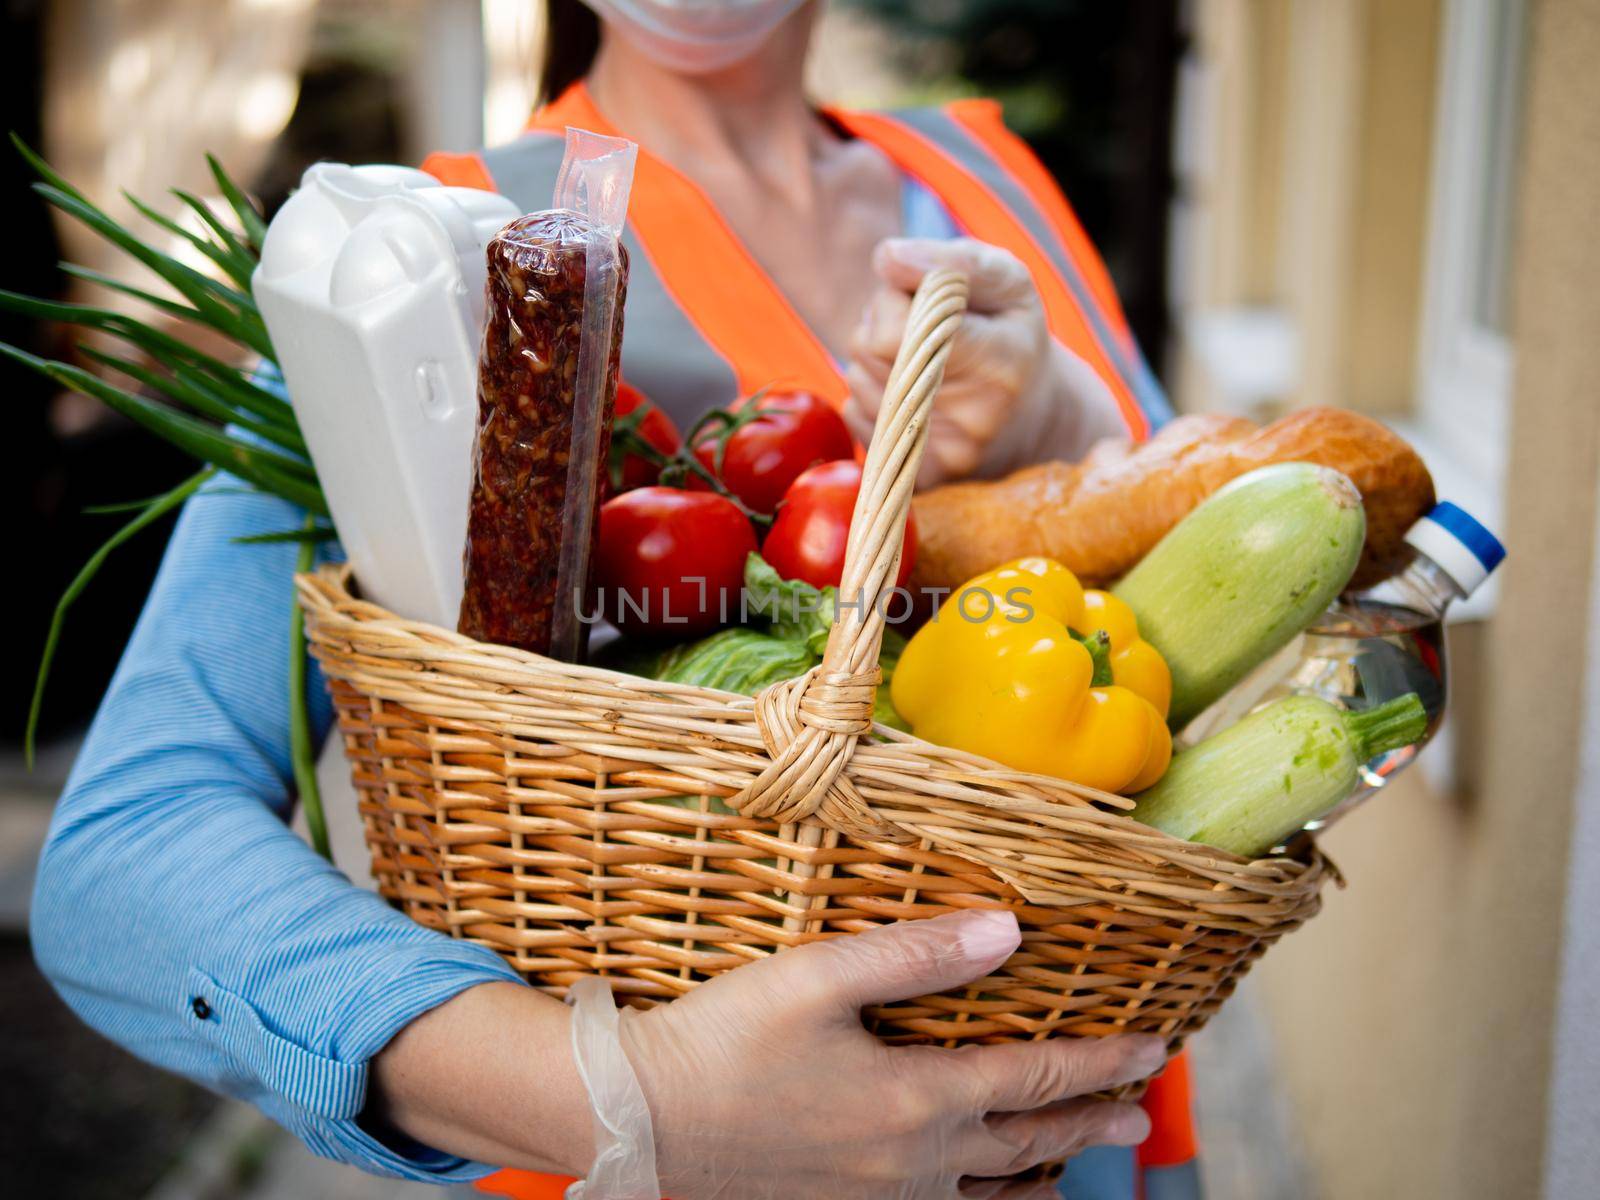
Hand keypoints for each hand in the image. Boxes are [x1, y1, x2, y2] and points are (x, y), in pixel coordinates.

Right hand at [618, 909, 1161, 1198]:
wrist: (642, 1123)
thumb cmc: (722, 1042)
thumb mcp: (817, 979)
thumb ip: (915, 955)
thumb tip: (1006, 931)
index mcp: (916, 1102)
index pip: (1034, 1080)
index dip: (1100, 1061)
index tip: (1152, 1045)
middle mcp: (912, 1164)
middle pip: (1027, 1146)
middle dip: (1090, 1123)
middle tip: (1140, 1111)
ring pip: (990, 1196)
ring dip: (1045, 1174)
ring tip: (1078, 1167)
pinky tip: (979, 1199)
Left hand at [845, 239, 1124, 486]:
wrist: (1039, 422)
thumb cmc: (1015, 336)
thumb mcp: (1007, 282)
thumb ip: (949, 260)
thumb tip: (886, 258)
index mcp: (999, 364)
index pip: (895, 330)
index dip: (895, 301)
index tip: (925, 299)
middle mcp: (973, 421)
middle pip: (869, 350)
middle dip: (883, 324)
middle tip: (925, 329)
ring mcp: (944, 457)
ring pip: (858, 380)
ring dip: (875, 360)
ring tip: (923, 361)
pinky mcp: (920, 480)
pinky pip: (856, 417)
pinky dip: (872, 397)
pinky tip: (913, 396)